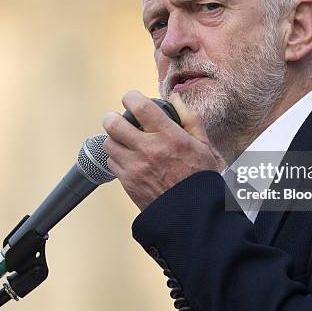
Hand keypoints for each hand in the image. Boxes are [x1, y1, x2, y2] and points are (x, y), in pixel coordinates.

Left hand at [102, 90, 224, 210]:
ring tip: (126, 142)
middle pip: (113, 123)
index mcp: (168, 136)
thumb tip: (175, 97)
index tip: (132, 99)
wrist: (192, 213)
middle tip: (120, 120)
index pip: (139, 106)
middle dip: (114, 118)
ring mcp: (135, 167)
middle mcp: (148, 149)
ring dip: (115, 139)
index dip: (131, 97)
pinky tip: (130, 159)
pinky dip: (117, 158)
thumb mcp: (202, 144)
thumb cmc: (199, 178)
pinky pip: (111, 162)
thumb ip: (188, 117)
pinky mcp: (127, 182)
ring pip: (108, 143)